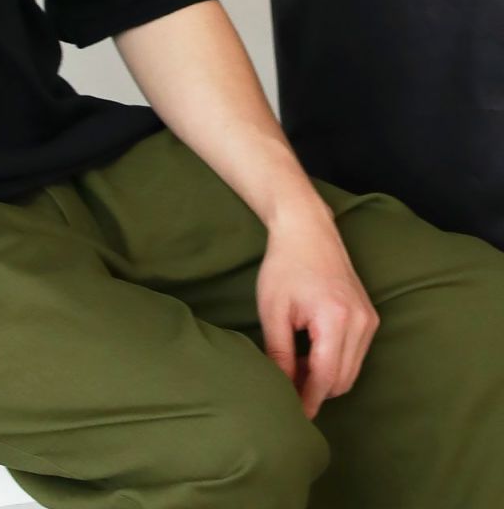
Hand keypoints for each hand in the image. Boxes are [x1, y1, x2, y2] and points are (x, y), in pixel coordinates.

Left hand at [255, 209, 380, 419]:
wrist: (308, 229)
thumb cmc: (284, 266)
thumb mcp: (273, 310)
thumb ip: (278, 352)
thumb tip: (281, 388)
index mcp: (336, 319)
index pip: (326, 376)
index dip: (309, 399)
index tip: (293, 416)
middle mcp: (361, 323)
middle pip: (343, 379)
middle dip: (316, 390)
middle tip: (286, 386)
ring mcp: (370, 320)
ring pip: (351, 370)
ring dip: (325, 377)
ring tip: (294, 365)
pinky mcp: (371, 317)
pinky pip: (356, 354)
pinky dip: (335, 362)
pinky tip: (309, 352)